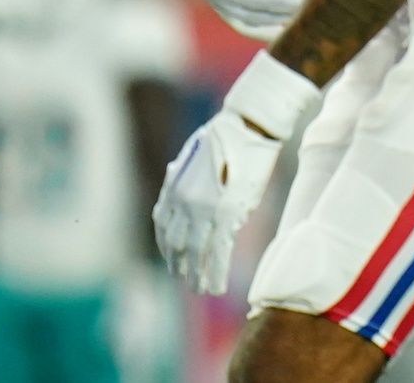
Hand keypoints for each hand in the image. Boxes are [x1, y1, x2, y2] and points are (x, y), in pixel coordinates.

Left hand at [152, 53, 319, 293]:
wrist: (250, 124)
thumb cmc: (228, 137)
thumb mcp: (195, 158)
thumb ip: (185, 181)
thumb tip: (183, 196)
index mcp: (174, 189)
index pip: (164, 229)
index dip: (168, 250)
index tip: (173, 264)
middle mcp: (184, 202)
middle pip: (178, 245)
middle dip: (181, 267)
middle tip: (188, 283)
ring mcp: (205, 208)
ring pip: (197, 252)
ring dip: (198, 274)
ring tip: (202, 290)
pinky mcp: (228, 211)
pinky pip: (217, 249)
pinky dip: (216, 270)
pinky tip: (217, 284)